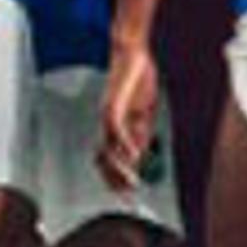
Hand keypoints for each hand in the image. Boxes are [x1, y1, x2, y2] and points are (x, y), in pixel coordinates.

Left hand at [97, 50, 162, 192]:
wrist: (131, 52)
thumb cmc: (137, 78)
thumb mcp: (143, 111)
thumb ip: (140, 133)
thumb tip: (139, 156)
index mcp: (113, 125)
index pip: (108, 158)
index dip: (115, 176)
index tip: (127, 191)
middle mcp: (106, 123)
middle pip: (103, 158)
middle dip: (114, 179)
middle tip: (126, 195)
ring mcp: (107, 114)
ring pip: (107, 148)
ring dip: (119, 168)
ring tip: (131, 182)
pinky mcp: (112, 104)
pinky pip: (115, 130)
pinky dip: (124, 145)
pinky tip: (133, 156)